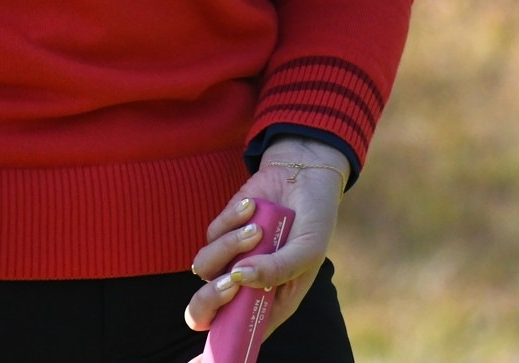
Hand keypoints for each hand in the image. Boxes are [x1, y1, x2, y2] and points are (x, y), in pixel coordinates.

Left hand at [185, 139, 346, 334]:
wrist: (306, 173)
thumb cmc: (314, 220)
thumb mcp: (309, 249)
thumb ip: (278, 269)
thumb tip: (238, 279)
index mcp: (268, 303)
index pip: (236, 335)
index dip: (213, 353)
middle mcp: (244, 286)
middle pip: (205, 310)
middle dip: (209, 300)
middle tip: (231, 281)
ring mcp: (230, 259)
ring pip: (205, 268)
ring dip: (231, 247)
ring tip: (258, 230)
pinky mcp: (222, 231)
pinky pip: (212, 234)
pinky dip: (234, 220)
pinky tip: (255, 206)